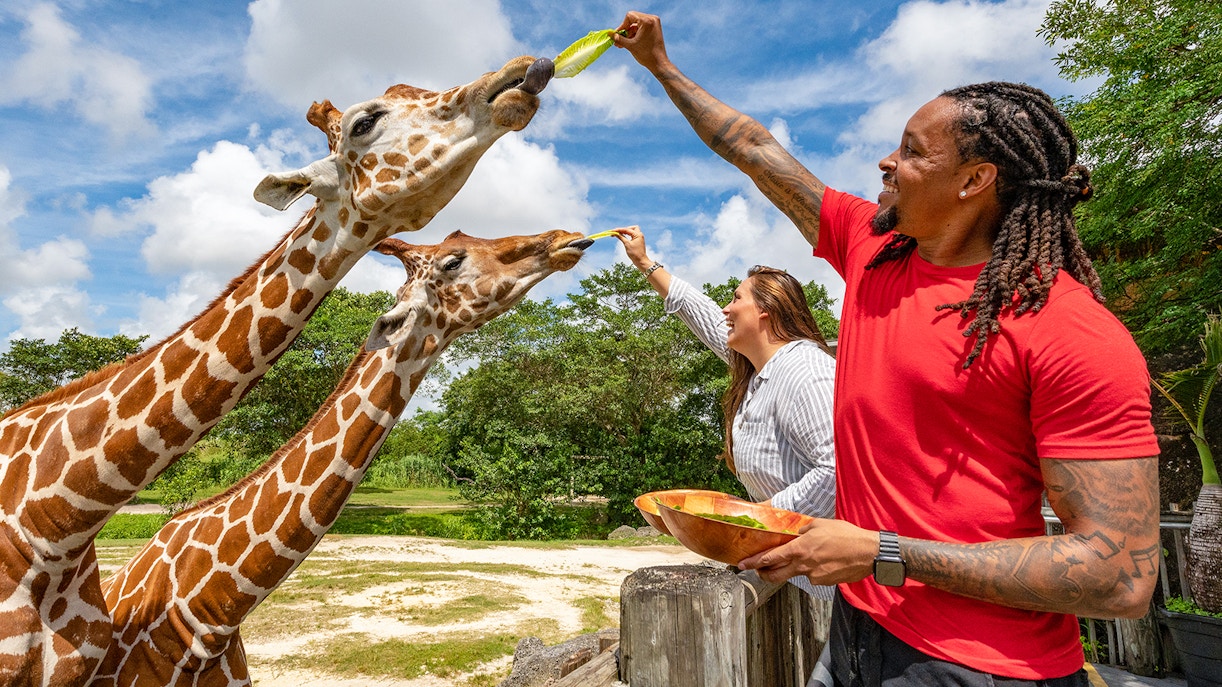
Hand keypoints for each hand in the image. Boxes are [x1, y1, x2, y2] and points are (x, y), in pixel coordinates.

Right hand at [610, 225, 652, 269]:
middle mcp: (639, 235)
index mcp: (638, 234)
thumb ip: (621, 237)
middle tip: (617, 232)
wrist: (641, 261)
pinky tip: (623, 237)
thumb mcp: (627, 244)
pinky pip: (632, 236)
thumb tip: (616, 233)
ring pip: (632, 231)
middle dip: (624, 229)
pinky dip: (627, 235)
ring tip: (618, 234)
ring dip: (625, 232)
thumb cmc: (635, 253)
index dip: (619, 230)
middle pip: (631, 228)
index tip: (612, 231)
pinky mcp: (637, 241)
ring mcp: (639, 238)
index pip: (627, 229)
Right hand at [612, 11, 669, 72]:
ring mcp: (654, 23)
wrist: (659, 63)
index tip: (617, 35)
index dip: (622, 26)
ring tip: (622, 44)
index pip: (629, 16)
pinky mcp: (655, 28)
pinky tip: (629, 42)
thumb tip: (610, 34)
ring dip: (629, 33)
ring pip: (636, 24)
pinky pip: (642, 27)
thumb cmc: (646, 54)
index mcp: (647, 21)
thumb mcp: (629, 45)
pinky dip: (635, 34)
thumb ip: (619, 38)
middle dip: (625, 30)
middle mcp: (652, 19)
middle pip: (633, 19)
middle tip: (618, 39)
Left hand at [737, 518, 877, 585]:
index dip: (753, 563)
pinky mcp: (824, 583)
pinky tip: (824, 560)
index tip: (741, 565)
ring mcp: (813, 577)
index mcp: (799, 549)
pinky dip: (812, 569)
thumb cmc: (846, 535)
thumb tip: (795, 535)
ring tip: (807, 555)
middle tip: (757, 571)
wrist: (869, 553)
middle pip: (775, 575)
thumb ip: (802, 530)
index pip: (769, 558)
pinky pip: (811, 577)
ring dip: (793, 568)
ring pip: (795, 574)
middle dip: (762, 574)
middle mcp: (803, 566)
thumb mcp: (820, 524)